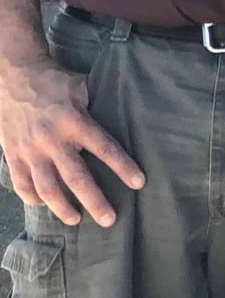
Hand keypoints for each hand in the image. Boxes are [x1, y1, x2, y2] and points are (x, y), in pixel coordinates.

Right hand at [0, 58, 143, 226]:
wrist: (13, 77)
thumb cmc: (54, 82)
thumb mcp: (81, 87)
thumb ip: (98, 106)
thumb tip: (121, 116)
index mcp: (75, 122)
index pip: (105, 149)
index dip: (123, 167)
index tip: (138, 183)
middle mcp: (53, 141)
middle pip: (76, 178)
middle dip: (94, 201)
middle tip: (109, 219)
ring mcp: (30, 151)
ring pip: (47, 188)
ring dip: (62, 207)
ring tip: (76, 220)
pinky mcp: (13, 155)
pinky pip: (22, 183)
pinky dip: (32, 197)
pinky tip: (43, 205)